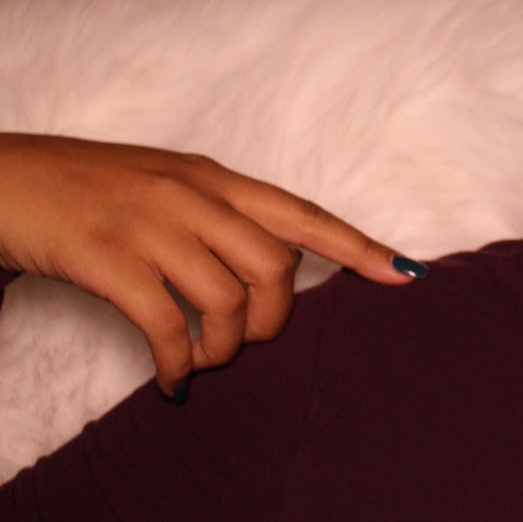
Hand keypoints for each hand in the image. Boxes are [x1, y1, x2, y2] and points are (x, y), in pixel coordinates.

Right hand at [0, 133, 423, 396]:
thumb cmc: (86, 187)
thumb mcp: (163, 184)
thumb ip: (217, 215)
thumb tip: (269, 269)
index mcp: (213, 176)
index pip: (303, 213)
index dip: (358, 247)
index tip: (405, 275)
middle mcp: (191, 194)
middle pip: (275, 266)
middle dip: (272, 319)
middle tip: (245, 343)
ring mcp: (150, 224)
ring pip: (225, 299)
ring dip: (222, 347)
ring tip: (200, 361)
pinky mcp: (107, 258)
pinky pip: (166, 325)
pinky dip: (176, 362)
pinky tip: (171, 378)